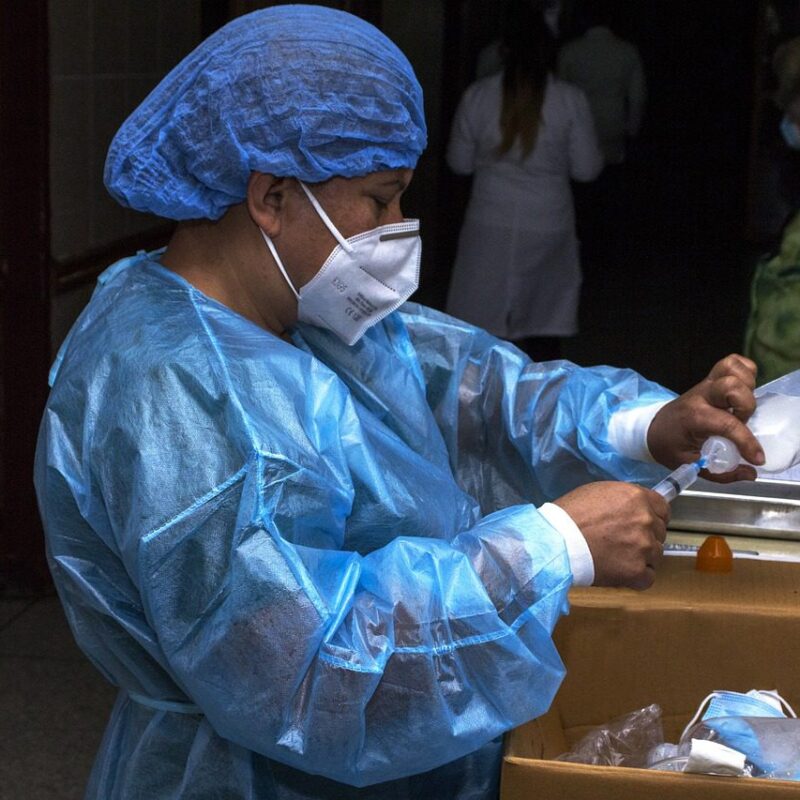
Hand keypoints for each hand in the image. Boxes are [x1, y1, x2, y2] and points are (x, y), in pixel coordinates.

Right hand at [555, 481, 668, 589]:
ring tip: (617, 557)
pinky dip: (636, 576)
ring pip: (656, 554)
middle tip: (623, 540)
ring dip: (641, 556)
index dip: (653, 516)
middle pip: (660, 532)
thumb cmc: (570, 513)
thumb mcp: (599, 492)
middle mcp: (646, 521)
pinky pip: (648, 577)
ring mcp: (644, 547)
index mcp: (638, 498)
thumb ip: (625, 499)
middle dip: (645, 536)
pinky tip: (619, 571)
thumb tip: (636, 507)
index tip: (643, 523)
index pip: (663, 508)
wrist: (557, 541)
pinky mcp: (637, 572)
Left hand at [646, 354, 763, 482]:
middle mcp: (700, 396)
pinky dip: (744, 371)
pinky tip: (744, 390)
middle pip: (730, 385)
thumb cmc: (671, 446)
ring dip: (746, 386)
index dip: (747, 442)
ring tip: (742, 406)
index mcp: (694, 417)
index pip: (727, 424)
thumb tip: (751, 473)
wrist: (653, 429)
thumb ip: (722, 473)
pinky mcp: (710, 380)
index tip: (757, 458)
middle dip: (746, 406)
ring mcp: (706, 385)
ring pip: (732, 368)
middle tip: (742, 422)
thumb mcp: (691, 465)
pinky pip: (732, 362)